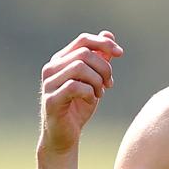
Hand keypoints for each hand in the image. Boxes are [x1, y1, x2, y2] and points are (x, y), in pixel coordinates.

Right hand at [39, 30, 123, 154]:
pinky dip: (90, 92)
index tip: (120, 54)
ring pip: (80, 67)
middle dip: (104, 67)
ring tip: (100, 93)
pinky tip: (92, 100)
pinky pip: (75, 86)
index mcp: (61, 60)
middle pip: (85, 53)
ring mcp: (48, 84)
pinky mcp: (50, 100)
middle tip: (109, 84)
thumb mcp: (95, 78)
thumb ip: (100, 58)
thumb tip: (108, 33)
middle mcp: (51, 68)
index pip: (83, 40)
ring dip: (97, 81)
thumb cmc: (80, 105)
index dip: (104, 43)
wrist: (66, 135)